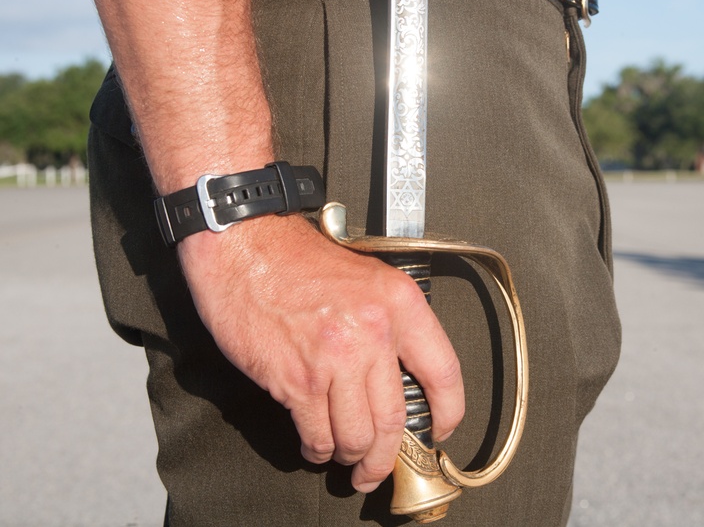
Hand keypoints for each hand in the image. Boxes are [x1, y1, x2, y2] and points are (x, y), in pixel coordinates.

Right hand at [176, 214, 464, 492]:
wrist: (245, 246)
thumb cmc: (299, 259)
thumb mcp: (367, 276)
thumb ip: (390, 323)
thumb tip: (399, 379)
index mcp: (400, 302)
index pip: (443, 371)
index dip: (448, 411)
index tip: (440, 430)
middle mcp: (374, 332)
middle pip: (395, 418)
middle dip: (387, 456)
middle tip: (378, 468)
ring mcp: (335, 359)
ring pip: (357, 436)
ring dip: (352, 456)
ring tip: (345, 456)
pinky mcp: (296, 379)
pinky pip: (317, 434)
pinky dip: (317, 448)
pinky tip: (315, 445)